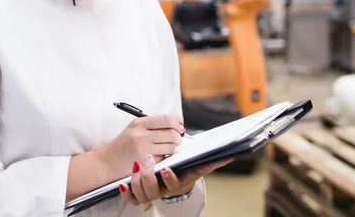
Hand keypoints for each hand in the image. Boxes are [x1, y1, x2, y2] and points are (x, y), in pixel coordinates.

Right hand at [99, 115, 184, 178]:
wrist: (106, 162)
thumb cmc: (122, 146)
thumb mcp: (133, 129)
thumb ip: (152, 126)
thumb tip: (176, 127)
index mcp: (139, 123)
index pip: (166, 119)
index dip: (176, 124)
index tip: (180, 129)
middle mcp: (141, 134)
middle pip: (172, 133)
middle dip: (178, 138)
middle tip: (176, 141)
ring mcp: (143, 149)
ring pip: (171, 147)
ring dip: (172, 149)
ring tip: (165, 150)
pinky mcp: (144, 162)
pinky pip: (163, 159)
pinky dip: (163, 159)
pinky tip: (156, 158)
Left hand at [119, 155, 234, 204]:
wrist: (169, 181)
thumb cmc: (183, 170)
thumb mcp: (196, 167)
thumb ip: (211, 162)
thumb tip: (230, 155)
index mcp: (177, 184)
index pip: (174, 184)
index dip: (169, 178)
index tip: (165, 167)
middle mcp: (163, 191)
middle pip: (154, 191)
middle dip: (149, 176)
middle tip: (145, 161)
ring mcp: (151, 194)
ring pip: (142, 194)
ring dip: (138, 181)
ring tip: (136, 166)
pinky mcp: (139, 194)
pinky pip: (132, 199)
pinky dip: (126, 193)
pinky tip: (123, 183)